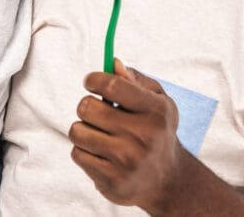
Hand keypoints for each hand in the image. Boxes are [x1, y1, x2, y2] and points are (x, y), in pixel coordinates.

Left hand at [69, 59, 185, 211]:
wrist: (166, 181)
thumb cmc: (157, 132)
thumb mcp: (158, 102)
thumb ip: (136, 80)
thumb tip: (113, 62)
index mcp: (156, 112)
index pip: (112, 85)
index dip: (94, 79)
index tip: (91, 82)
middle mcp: (142, 137)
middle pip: (86, 107)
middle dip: (87, 107)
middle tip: (98, 113)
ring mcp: (126, 161)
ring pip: (77, 131)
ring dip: (84, 130)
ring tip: (101, 135)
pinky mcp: (112, 181)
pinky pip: (77, 154)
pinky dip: (84, 152)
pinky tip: (102, 155)